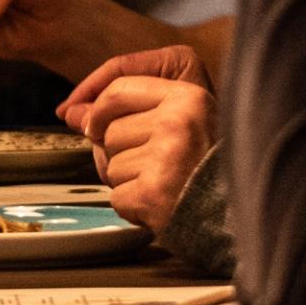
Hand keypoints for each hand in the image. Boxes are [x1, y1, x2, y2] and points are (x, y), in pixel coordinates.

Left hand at [63, 46, 215, 236]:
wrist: (235, 214)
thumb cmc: (208, 167)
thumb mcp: (183, 121)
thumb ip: (128, 110)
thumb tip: (71, 113)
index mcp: (188, 97)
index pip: (117, 90)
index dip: (97, 109)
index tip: (90, 124)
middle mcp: (177, 123)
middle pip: (108, 131)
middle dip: (119, 151)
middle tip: (156, 163)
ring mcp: (164, 158)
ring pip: (109, 165)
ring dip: (127, 179)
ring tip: (163, 182)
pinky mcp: (152, 193)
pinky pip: (116, 196)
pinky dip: (132, 205)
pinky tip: (160, 203)